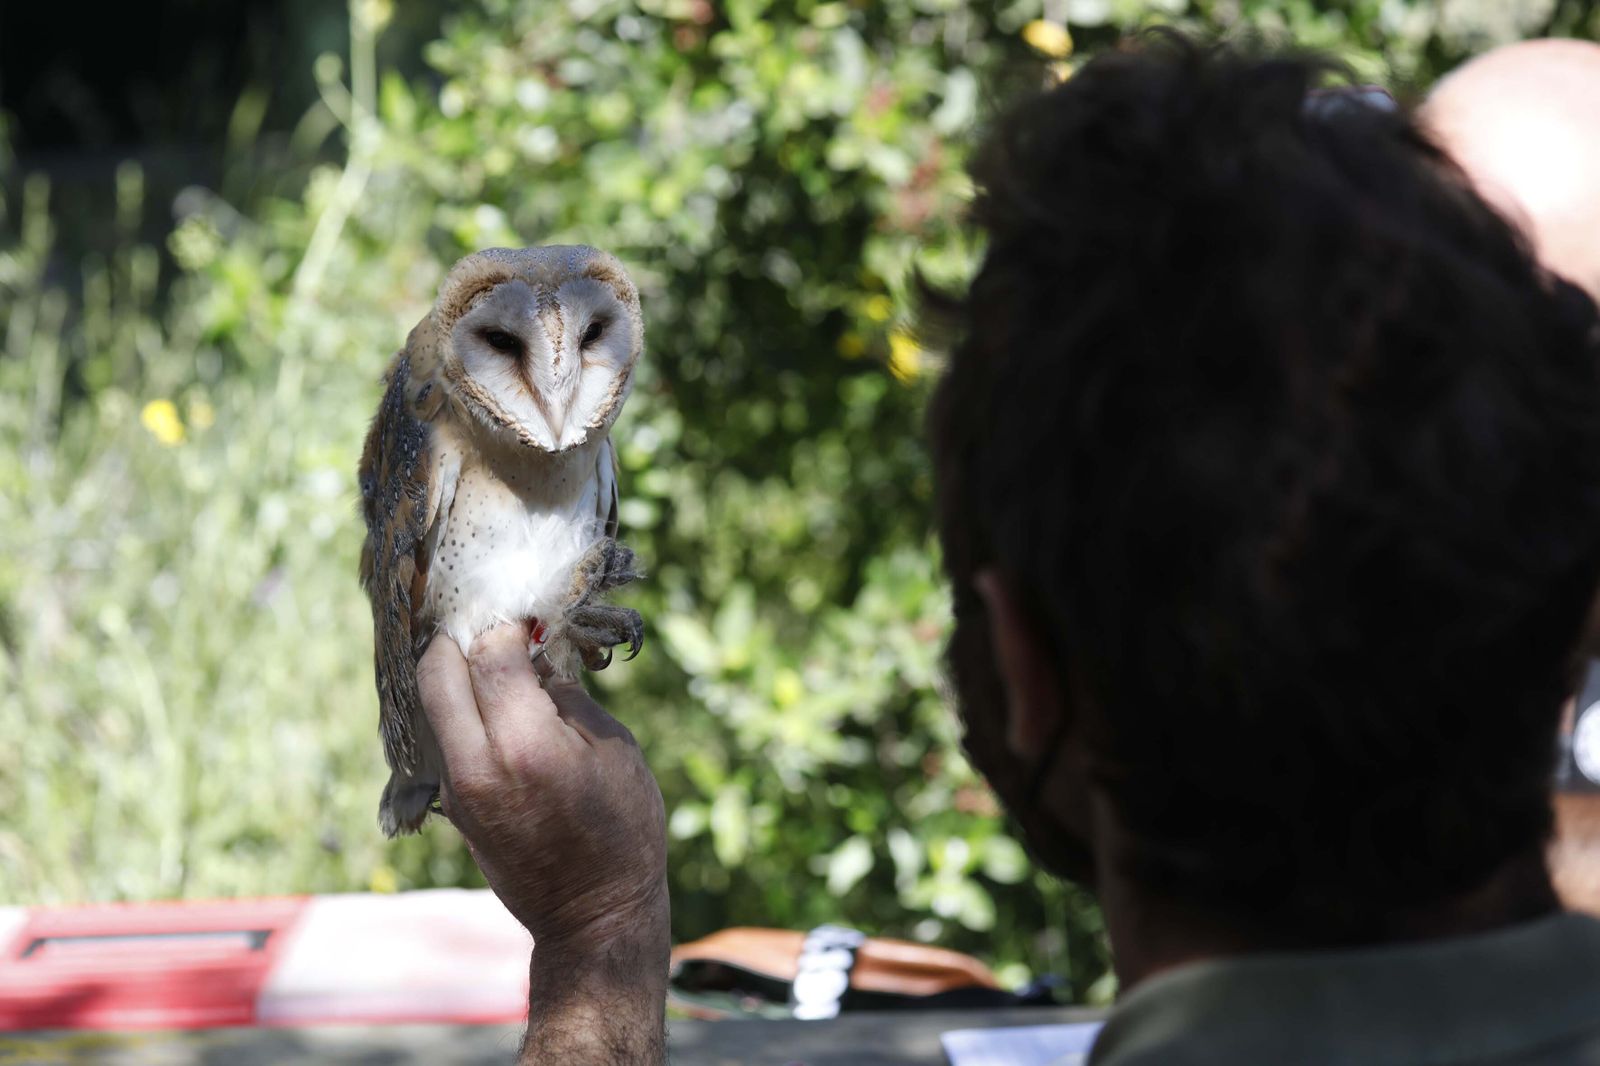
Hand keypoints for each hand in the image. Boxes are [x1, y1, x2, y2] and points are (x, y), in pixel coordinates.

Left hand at [417, 622, 668, 1063]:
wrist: (593, 915)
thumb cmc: (623, 828)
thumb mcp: (614, 749)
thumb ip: (566, 694)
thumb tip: (534, 656)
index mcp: (526, 745)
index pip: (489, 654)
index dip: (507, 624)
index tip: (526, 617)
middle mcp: (478, 764)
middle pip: (437, 670)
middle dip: (462, 638)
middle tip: (493, 628)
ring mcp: (458, 788)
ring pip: (434, 703)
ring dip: (458, 674)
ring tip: (497, 664)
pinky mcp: (454, 805)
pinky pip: (445, 736)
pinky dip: (463, 709)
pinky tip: (497, 706)